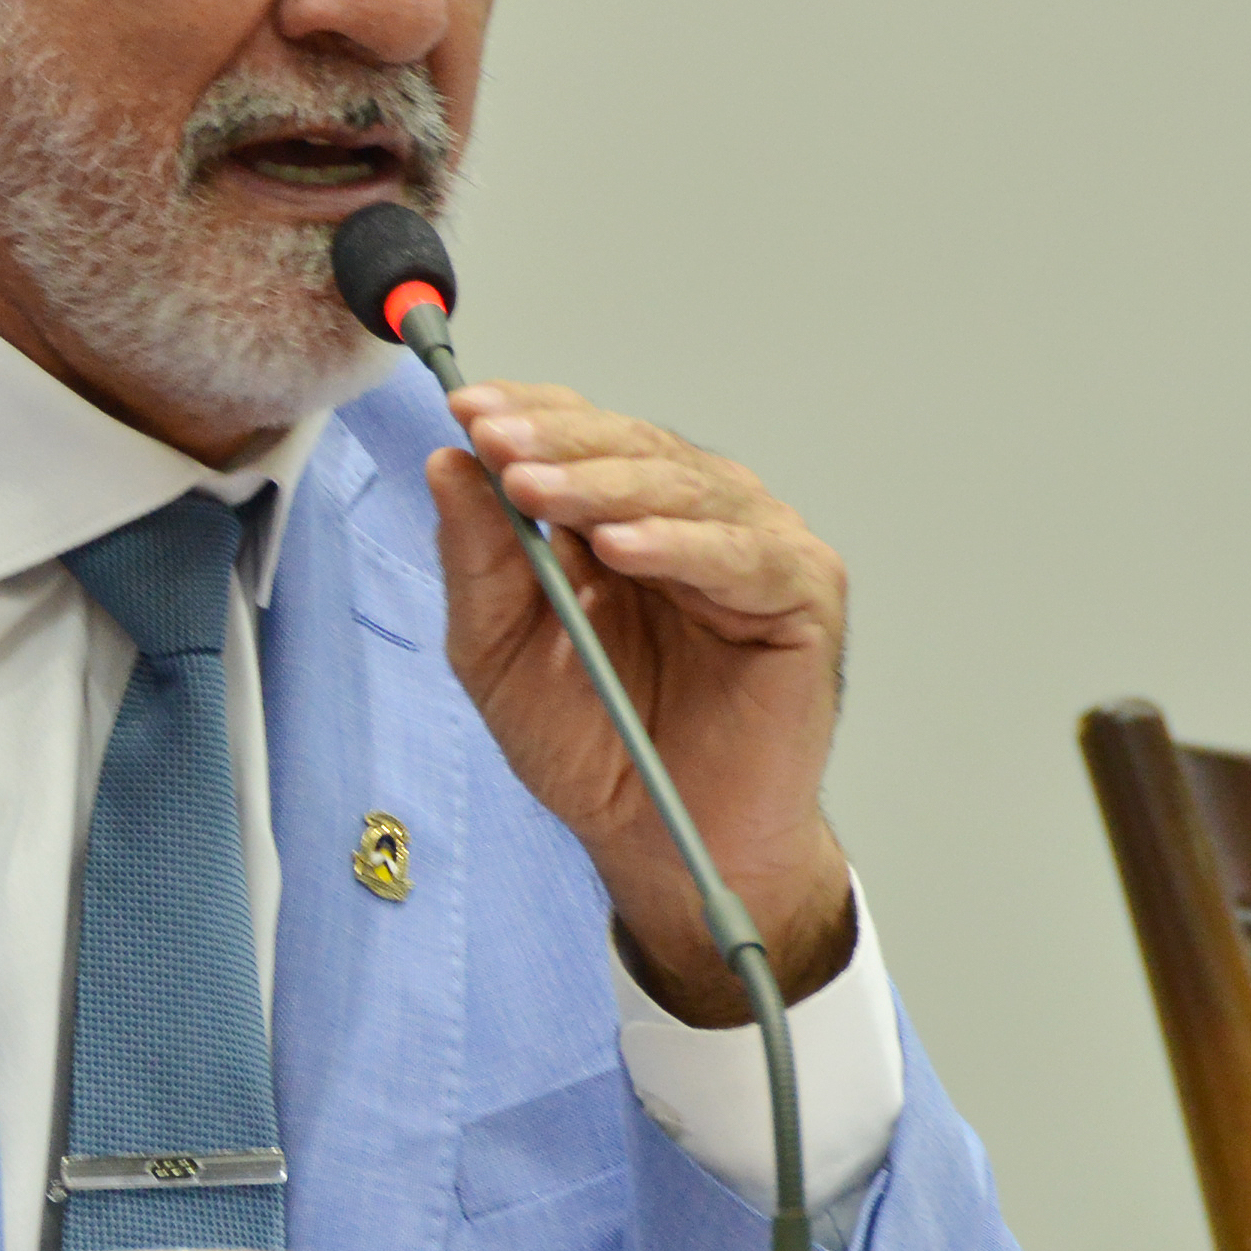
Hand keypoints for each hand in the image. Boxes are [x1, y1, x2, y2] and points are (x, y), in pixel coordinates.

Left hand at [431, 382, 853, 1022]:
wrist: (663, 844)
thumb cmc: (593, 747)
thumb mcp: (500, 650)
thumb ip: (478, 561)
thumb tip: (448, 464)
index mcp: (622, 511)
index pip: (580, 432)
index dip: (527, 412)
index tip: (464, 406)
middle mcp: (693, 514)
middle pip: (631, 447)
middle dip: (557, 442)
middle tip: (497, 441)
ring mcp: (753, 548)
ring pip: (684, 489)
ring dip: (604, 485)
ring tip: (539, 489)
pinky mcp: (802, 597)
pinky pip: (742, 558)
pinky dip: (681, 546)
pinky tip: (624, 546)